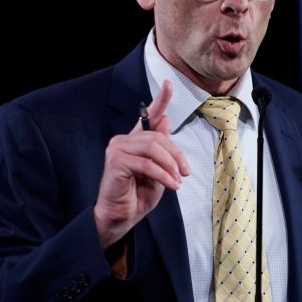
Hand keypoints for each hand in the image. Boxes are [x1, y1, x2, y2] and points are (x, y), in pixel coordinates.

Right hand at [93, 80, 190, 248]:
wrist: (120, 218)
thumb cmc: (138, 196)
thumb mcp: (159, 172)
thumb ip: (162, 149)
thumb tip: (165, 120)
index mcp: (134, 141)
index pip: (148, 116)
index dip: (159, 99)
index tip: (168, 83)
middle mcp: (123, 141)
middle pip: (158, 136)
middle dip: (176, 154)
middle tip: (186, 172)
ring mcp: (117, 149)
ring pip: (153, 148)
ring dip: (170, 166)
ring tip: (177, 181)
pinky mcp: (116, 162)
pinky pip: (147, 164)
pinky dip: (163, 175)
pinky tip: (171, 186)